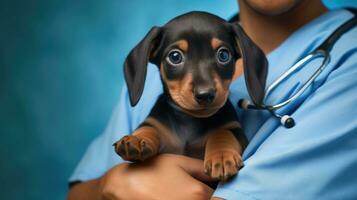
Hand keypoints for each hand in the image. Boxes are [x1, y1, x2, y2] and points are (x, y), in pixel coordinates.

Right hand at [99, 154, 216, 199]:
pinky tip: (174, 197)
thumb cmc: (152, 171)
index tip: (213, 186)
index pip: (223, 197)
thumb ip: (204, 168)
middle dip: (211, 197)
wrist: (123, 187)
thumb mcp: (180, 162)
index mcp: (198, 194)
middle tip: (194, 189)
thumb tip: (222, 174)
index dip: (220, 191)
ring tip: (181, 192)